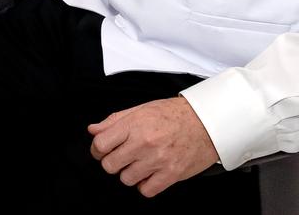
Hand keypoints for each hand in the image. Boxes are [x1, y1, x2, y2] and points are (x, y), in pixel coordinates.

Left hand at [88, 97, 218, 197]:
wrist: (205, 122)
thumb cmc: (172, 115)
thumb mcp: (141, 109)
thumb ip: (114, 120)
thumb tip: (93, 130)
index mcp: (134, 124)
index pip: (100, 145)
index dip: (97, 149)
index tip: (102, 150)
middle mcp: (144, 143)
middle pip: (110, 165)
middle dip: (112, 162)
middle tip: (122, 157)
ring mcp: (158, 160)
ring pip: (126, 179)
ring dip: (129, 173)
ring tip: (139, 163)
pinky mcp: (171, 174)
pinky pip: (146, 190)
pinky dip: (145, 184)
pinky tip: (150, 174)